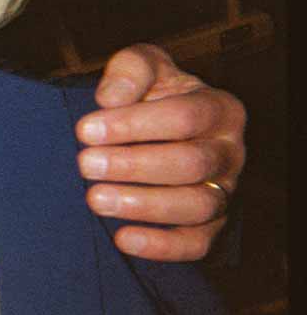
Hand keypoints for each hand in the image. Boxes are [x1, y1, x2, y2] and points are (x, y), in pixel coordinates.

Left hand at [74, 44, 245, 261]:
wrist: (157, 129)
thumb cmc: (151, 95)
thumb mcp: (142, 67)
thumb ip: (130, 69)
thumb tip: (111, 98)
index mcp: (219, 109)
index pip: (184, 117)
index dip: (134, 124)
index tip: (85, 130)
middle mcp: (228, 152)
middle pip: (191, 163)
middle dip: (133, 165)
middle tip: (85, 165)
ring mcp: (223, 191)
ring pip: (197, 205)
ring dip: (143, 205)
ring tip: (95, 199)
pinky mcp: (210, 226)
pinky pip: (196, 244)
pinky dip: (161, 247)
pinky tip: (121, 239)